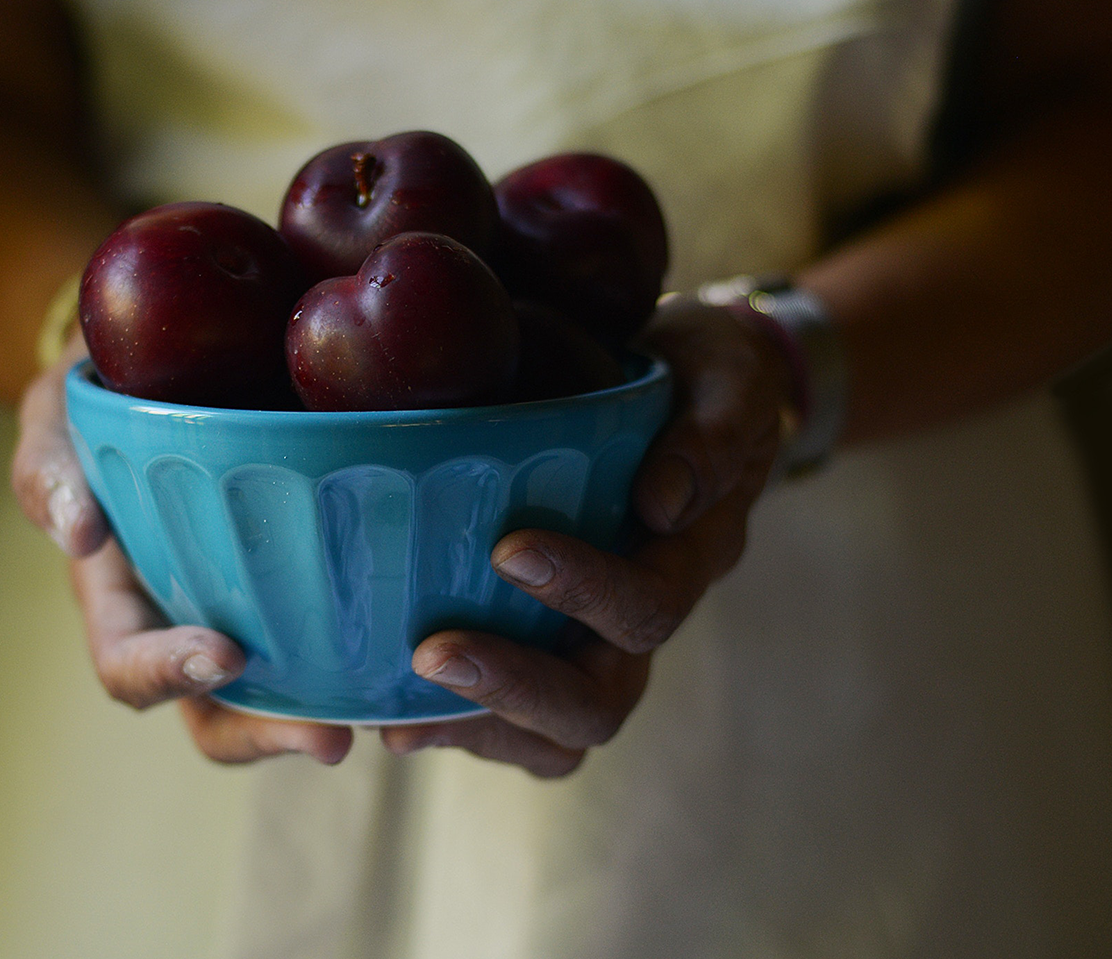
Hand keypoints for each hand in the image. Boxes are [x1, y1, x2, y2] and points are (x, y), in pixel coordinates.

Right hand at [11, 334, 352, 764]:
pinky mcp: (309, 586)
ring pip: (285, 695)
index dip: (171, 674)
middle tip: (332, 739)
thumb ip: (50, 469)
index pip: (129, 667)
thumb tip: (78, 534)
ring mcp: (250, 610)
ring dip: (331, 716)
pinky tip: (427, 657)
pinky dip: (375, 659)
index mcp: (120, 600)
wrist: (172, 364)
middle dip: (268, 735)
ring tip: (390, 724)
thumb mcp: (58, 419)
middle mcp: (186, 623)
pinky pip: (339, 637)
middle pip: (218, 714)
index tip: (225, 655)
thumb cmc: (103, 396)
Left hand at [382, 298, 794, 776]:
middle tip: (432, 655)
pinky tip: (384, 709)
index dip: (586, 589)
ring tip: (394, 716)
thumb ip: (711, 432)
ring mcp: (596, 644)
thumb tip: (660, 504)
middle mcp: (643, 620)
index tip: (511, 549)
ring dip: (475, 724)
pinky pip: (512, 721)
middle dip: (514, 685)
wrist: (691, 392)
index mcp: (690, 558)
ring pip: (554, 734)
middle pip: (598, 703)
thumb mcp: (727, 378)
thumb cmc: (704, 378)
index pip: (648, 604)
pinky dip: (453, 723)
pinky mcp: (547, 644)